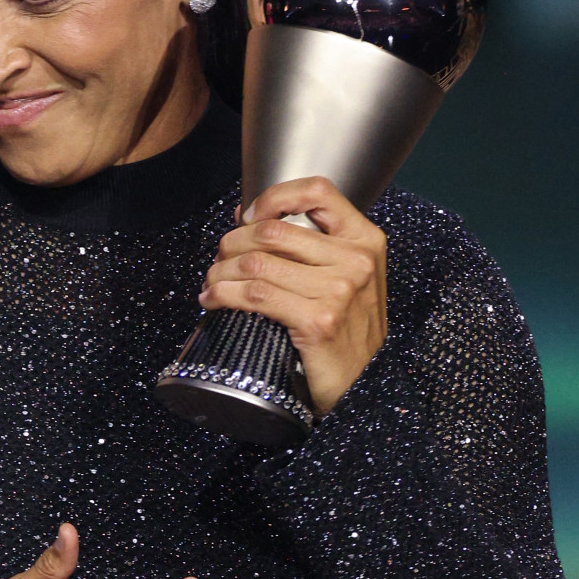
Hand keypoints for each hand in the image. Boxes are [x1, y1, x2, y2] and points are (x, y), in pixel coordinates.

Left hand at [199, 176, 386, 414]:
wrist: (364, 387)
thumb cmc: (348, 332)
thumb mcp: (347, 279)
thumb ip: (311, 247)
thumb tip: (247, 216)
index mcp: (365, 240)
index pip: (317, 191)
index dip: (274, 196)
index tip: (248, 216)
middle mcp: (356, 260)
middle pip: (272, 229)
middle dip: (232, 243)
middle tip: (220, 260)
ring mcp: (339, 290)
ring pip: (256, 262)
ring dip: (221, 271)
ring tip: (212, 283)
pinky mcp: (318, 320)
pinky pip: (254, 294)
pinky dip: (223, 295)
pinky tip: (214, 301)